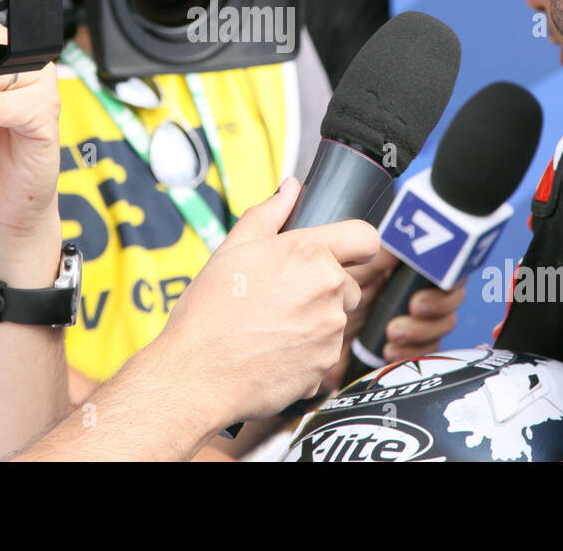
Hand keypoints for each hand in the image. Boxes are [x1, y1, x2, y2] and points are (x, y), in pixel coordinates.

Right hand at [151, 177, 378, 425]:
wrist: (197, 373)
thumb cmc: (209, 311)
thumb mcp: (232, 248)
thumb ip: (269, 213)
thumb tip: (290, 188)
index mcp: (309, 254)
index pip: (365, 237)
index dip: (355, 243)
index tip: (342, 251)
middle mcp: (328, 291)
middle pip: (348, 282)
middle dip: (323, 286)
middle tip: (280, 295)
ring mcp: (330, 332)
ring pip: (335, 318)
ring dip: (313, 320)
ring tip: (269, 325)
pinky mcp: (326, 367)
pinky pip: (324, 352)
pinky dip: (305, 351)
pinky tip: (271, 350)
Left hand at [323, 251, 465, 392]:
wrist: (301, 340)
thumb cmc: (311, 296)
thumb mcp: (334, 265)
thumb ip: (363, 250)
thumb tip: (394, 246)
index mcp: (396, 266)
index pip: (438, 264)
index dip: (440, 274)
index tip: (418, 285)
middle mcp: (409, 291)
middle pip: (448, 294)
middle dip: (436, 303)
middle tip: (414, 308)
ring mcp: (410, 320)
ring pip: (442, 323)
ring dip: (423, 329)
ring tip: (393, 333)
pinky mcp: (405, 348)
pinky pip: (428, 352)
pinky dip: (413, 351)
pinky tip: (389, 351)